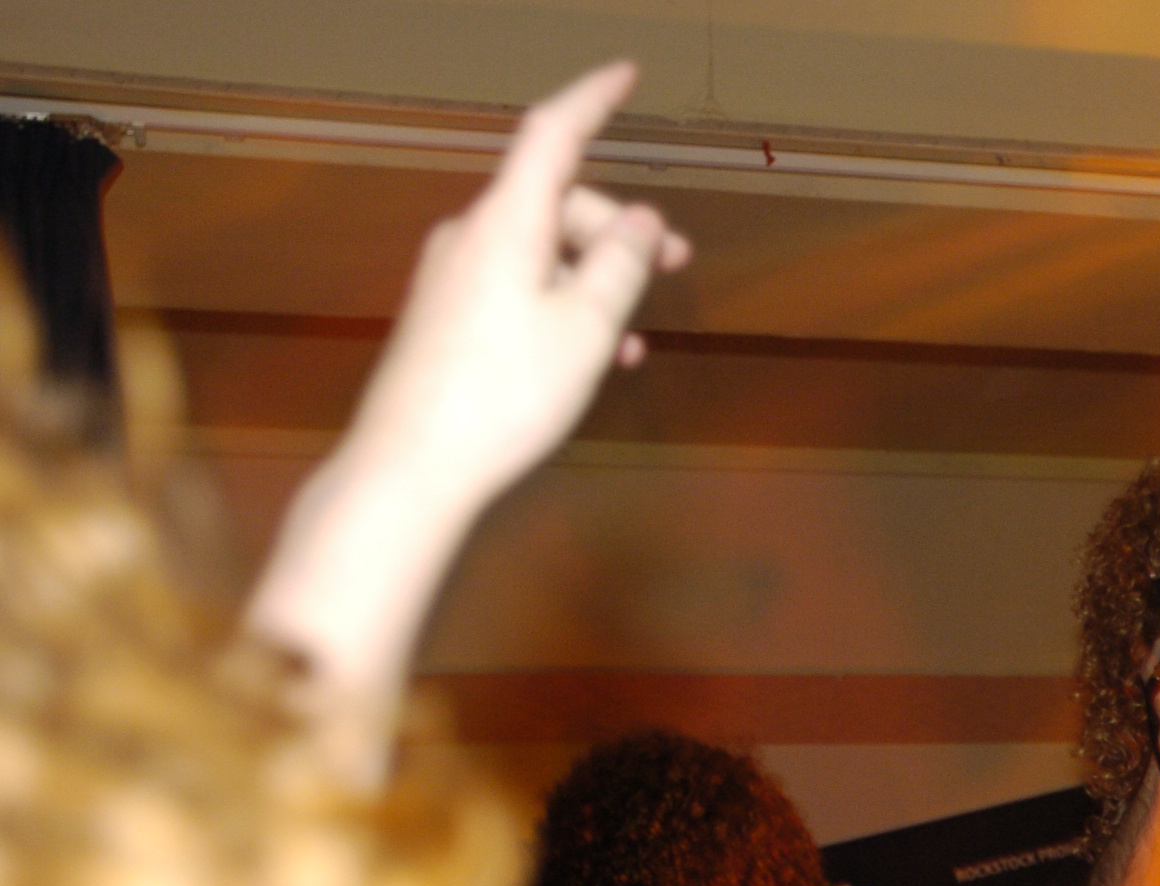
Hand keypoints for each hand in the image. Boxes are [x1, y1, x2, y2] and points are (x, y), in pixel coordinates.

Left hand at [247, 61, 691, 786]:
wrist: (412, 468)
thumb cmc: (502, 394)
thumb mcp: (588, 328)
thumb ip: (622, 265)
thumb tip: (643, 221)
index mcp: (506, 221)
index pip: (553, 134)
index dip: (593, 98)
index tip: (627, 73)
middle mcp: (472, 236)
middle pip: (559, 203)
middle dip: (620, 227)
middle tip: (677, 265)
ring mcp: (454, 279)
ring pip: (542, 254)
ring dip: (597, 280)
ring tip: (636, 335)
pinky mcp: (446, 320)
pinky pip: (519, 291)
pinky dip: (564, 309)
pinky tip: (594, 361)